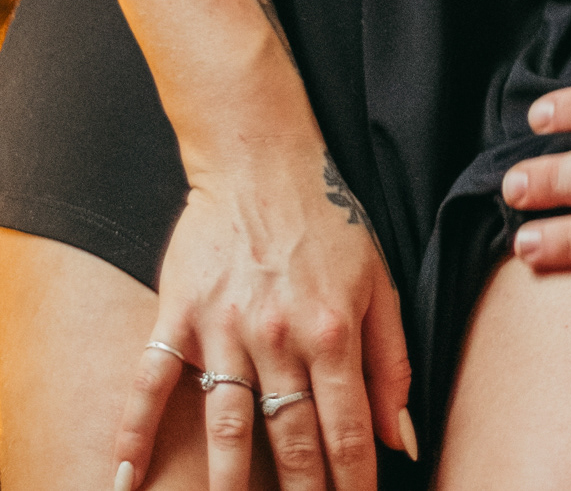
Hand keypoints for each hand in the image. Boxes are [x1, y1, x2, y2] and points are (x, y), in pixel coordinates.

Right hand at [110, 149, 414, 490]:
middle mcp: (279, 335)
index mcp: (333, 329)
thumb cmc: (328, 221)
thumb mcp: (378, 281)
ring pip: (227, 425)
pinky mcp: (180, 313)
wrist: (262, 158)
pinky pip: (150, 380)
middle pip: (290, 438)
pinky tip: (126, 478)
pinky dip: (134, 431)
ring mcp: (225, 327)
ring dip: (227, 484)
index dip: (353, 482)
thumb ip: (392, 361)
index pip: (346, 428)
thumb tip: (400, 438)